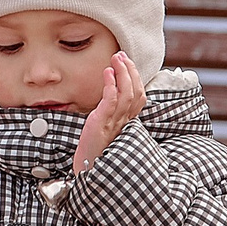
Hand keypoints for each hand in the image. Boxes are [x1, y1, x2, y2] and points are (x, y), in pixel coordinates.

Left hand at [73, 50, 144, 172]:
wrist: (87, 169)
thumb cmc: (93, 151)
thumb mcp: (105, 130)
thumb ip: (110, 115)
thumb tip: (108, 97)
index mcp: (127, 122)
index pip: (139, 97)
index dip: (136, 78)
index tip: (127, 63)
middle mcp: (124, 121)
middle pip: (136, 91)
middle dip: (131, 71)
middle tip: (122, 55)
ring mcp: (114, 122)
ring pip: (127, 93)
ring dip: (123, 73)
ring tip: (116, 59)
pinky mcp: (102, 123)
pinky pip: (111, 100)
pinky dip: (111, 84)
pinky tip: (107, 72)